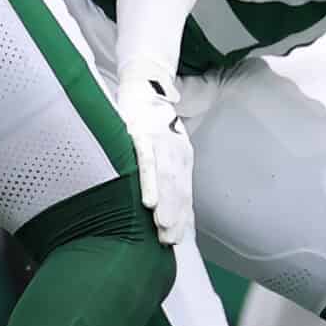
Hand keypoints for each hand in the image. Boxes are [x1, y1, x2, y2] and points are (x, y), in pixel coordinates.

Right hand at [115, 73, 191, 245]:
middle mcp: (175, 150)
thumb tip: (160, 200)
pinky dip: (149, 182)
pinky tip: (149, 202)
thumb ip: (163, 169)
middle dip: (175, 217)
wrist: (146, 82)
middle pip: (177, 189)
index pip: (184, 190)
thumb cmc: (149, 119)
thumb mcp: (162, 145)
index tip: (178, 240)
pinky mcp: (141, 132)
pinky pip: (146, 161)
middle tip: (170, 242)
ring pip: (165, 179)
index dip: (182, 215)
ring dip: (166, 206)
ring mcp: (159, 141)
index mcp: (181, 155)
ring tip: (163, 229)